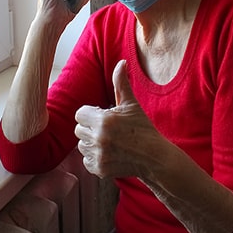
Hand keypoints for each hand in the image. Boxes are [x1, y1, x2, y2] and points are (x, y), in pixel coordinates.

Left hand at [75, 60, 165, 178]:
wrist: (154, 157)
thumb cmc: (141, 127)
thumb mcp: (131, 104)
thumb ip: (120, 83)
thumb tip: (121, 62)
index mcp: (104, 120)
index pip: (79, 114)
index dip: (90, 114)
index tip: (103, 116)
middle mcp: (99, 138)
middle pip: (78, 129)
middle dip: (90, 128)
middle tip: (107, 130)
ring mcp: (99, 156)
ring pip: (81, 145)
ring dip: (91, 143)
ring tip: (108, 141)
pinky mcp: (100, 170)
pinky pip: (85, 160)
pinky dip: (94, 157)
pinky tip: (108, 153)